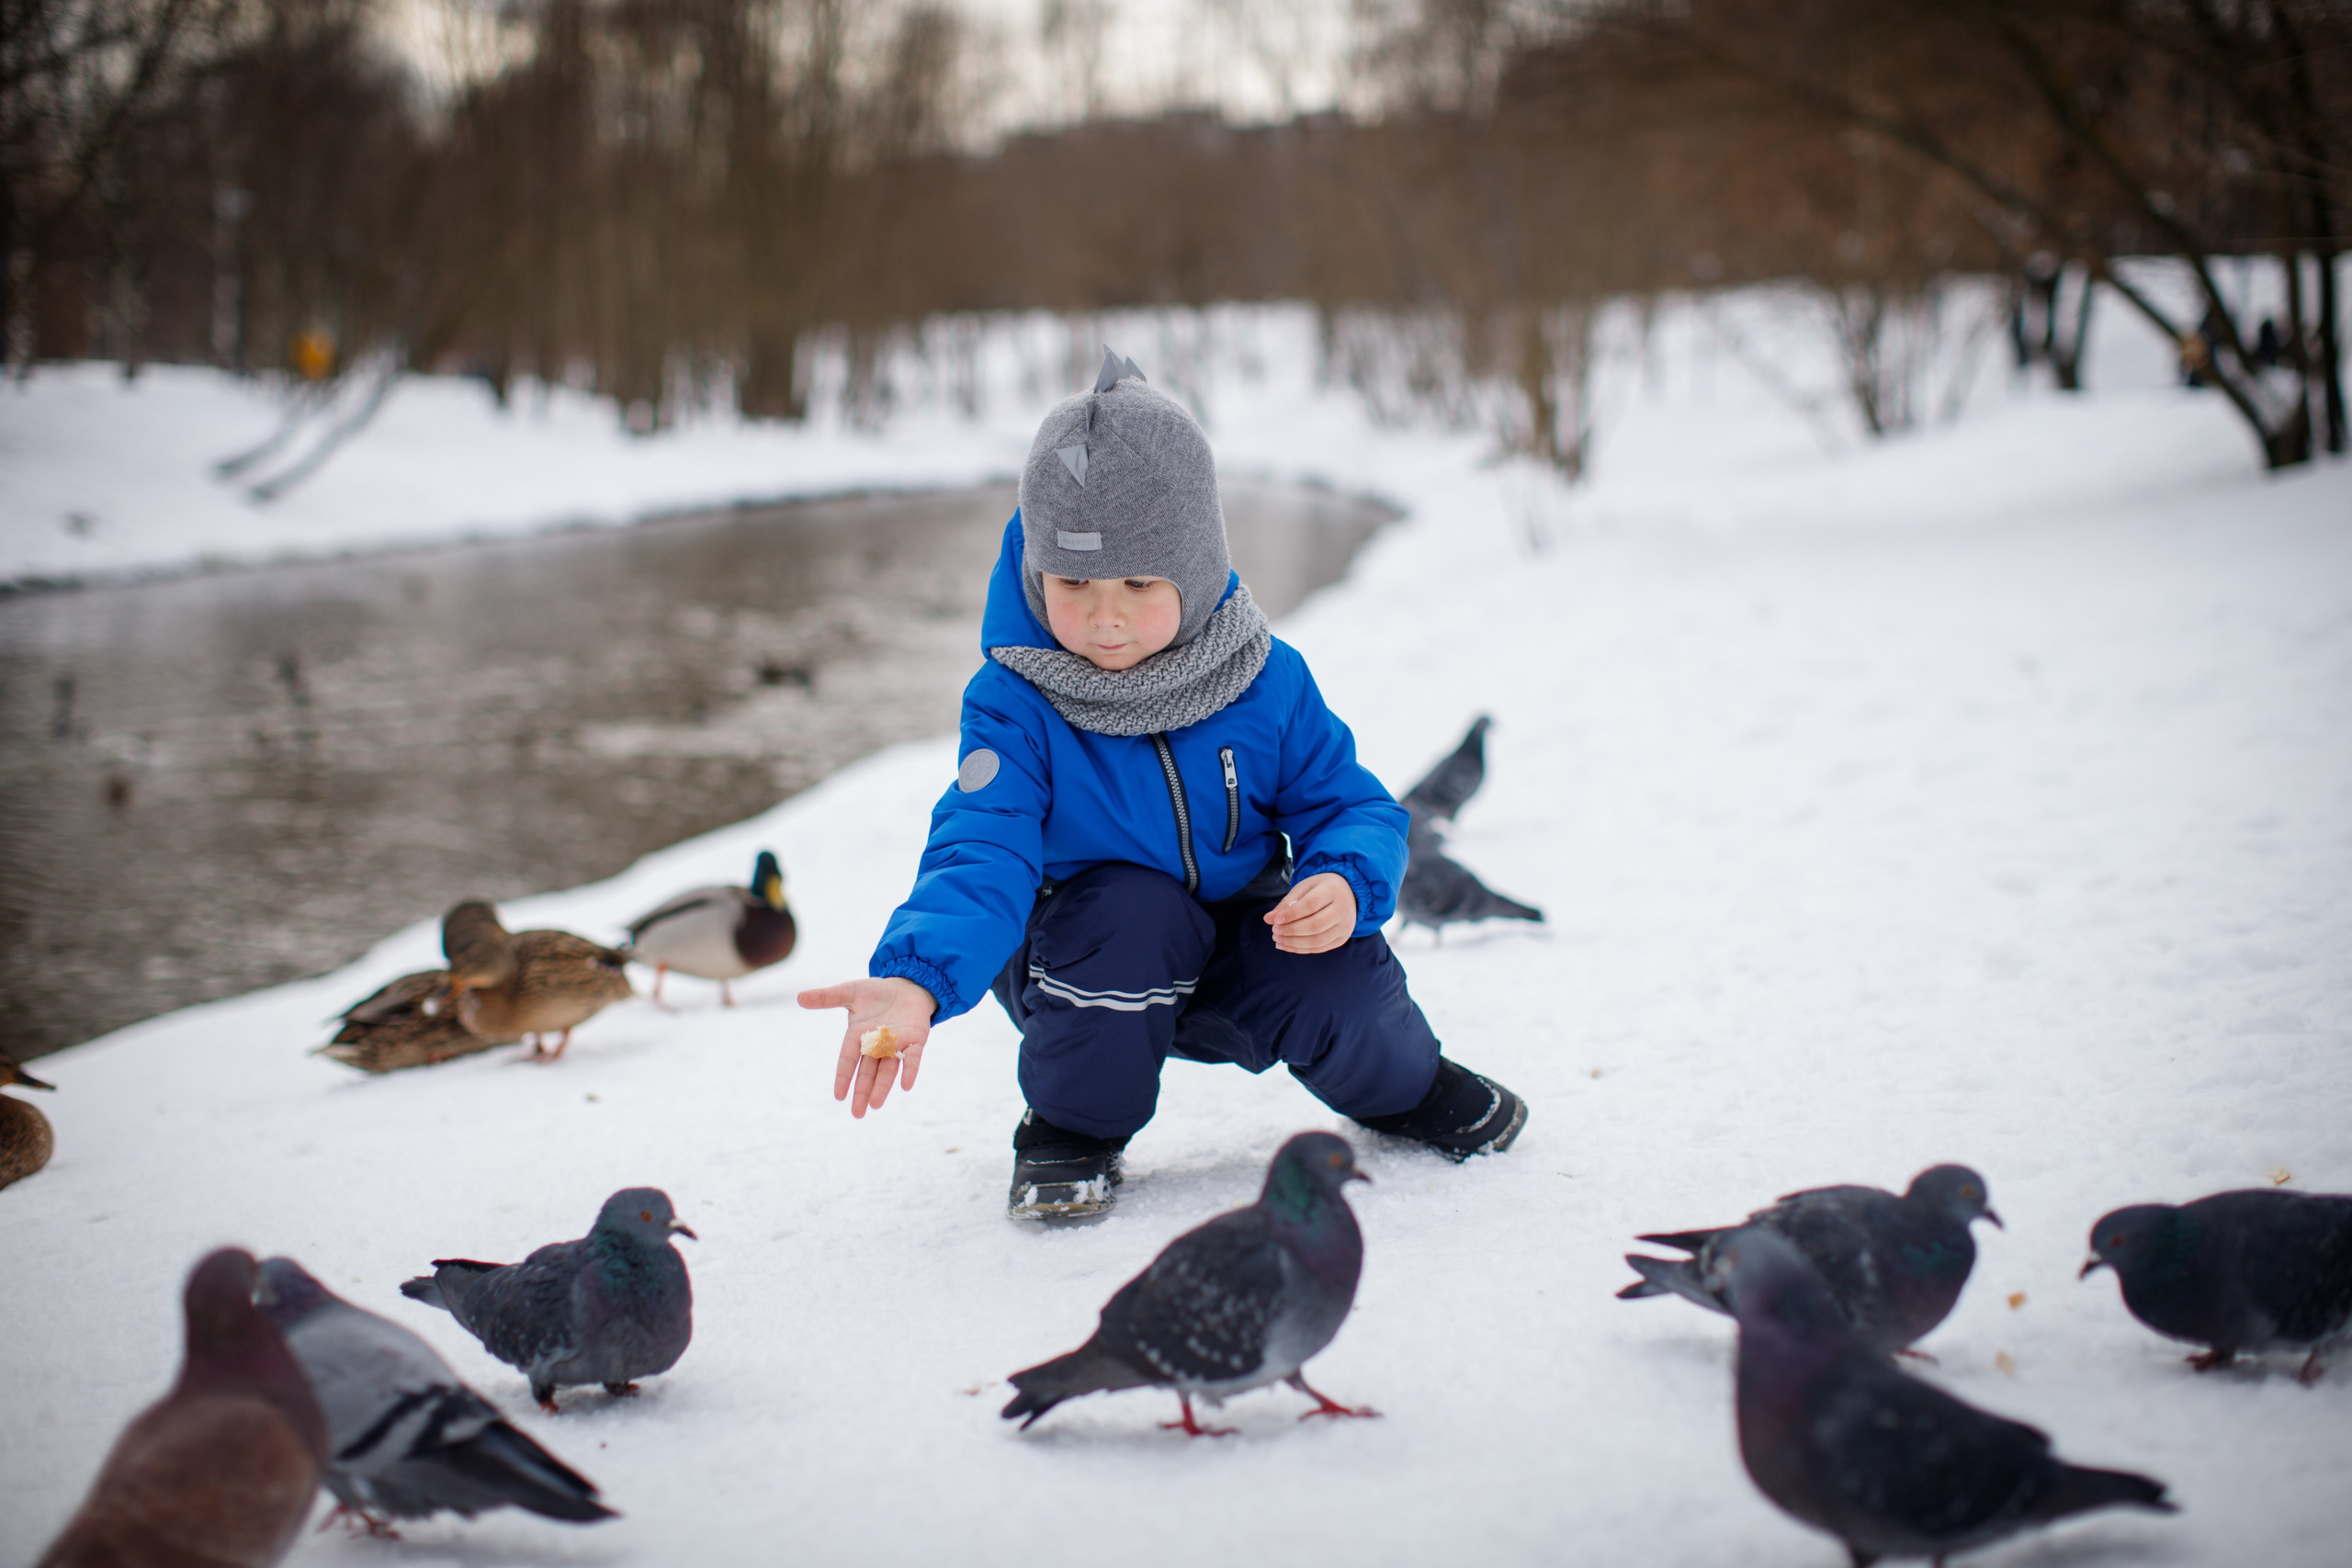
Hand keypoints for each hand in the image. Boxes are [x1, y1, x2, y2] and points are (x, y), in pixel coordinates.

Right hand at [797, 977, 935, 1117]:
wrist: (909, 986)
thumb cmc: (878, 992)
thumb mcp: (851, 992)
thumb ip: (827, 997)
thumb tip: (798, 997)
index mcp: (859, 1036)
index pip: (848, 1059)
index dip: (844, 1076)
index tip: (838, 1096)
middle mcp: (877, 1045)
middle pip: (868, 1072)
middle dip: (862, 1092)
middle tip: (857, 1113)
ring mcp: (897, 1045)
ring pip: (888, 1070)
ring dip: (882, 1087)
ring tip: (875, 1105)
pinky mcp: (915, 1040)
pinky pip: (912, 1058)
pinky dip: (909, 1070)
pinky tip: (906, 1086)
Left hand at [1264, 872, 1356, 954]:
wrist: (1348, 894)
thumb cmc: (1320, 889)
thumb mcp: (1304, 888)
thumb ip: (1286, 903)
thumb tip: (1268, 919)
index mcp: (1332, 890)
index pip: (1311, 905)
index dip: (1292, 914)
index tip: (1276, 920)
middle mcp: (1342, 909)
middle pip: (1315, 925)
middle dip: (1291, 930)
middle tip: (1274, 931)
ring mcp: (1345, 926)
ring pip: (1318, 940)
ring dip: (1294, 943)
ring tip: (1277, 939)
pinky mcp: (1342, 938)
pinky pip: (1320, 948)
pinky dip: (1301, 949)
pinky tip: (1286, 945)